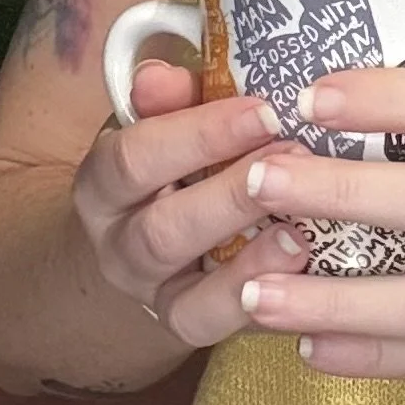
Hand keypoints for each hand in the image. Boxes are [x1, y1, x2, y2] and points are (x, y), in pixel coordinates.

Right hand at [71, 59, 308, 341]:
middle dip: (231, 197)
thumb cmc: (167, 167)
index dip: (199, 135)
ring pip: (188, 294)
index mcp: (104, 185)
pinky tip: (301, 278)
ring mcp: (153, 295)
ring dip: (248, 263)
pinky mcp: (188, 327)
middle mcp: (119, 247)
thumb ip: (165, 100)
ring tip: (301, 232)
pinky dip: (257, 308)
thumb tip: (163, 76)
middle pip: (162, 230)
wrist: (135, 245)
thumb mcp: (158, 125)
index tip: (266, 111)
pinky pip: (215, 329)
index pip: (133, 158)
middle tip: (295, 162)